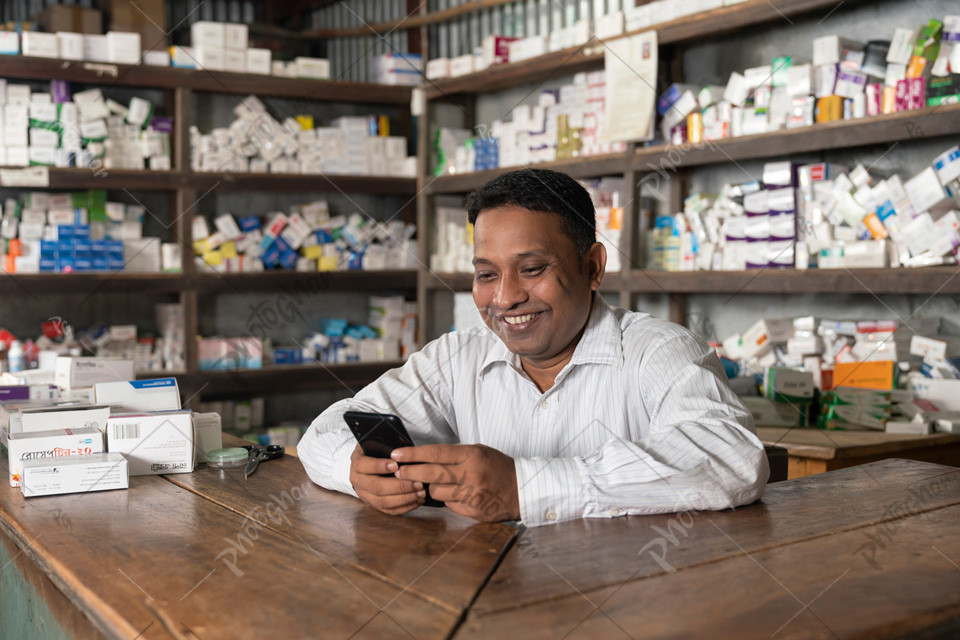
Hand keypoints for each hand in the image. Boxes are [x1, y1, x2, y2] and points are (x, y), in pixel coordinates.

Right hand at [348, 445, 424, 515]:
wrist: (366, 466)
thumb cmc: (376, 452)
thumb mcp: (377, 443)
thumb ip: (387, 446)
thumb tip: (404, 449)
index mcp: (357, 463)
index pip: (363, 465)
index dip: (379, 466)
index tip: (396, 465)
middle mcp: (357, 481)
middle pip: (376, 487)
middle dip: (399, 486)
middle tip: (417, 483)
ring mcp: (364, 495)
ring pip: (383, 502)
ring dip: (404, 498)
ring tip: (421, 493)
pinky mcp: (374, 505)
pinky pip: (389, 510)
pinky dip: (404, 507)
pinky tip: (417, 501)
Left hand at [392, 444, 519, 521]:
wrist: (521, 489)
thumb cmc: (497, 467)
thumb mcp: (478, 452)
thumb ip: (454, 455)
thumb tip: (424, 457)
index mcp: (472, 456)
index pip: (436, 453)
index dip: (414, 454)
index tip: (397, 454)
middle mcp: (471, 475)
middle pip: (432, 474)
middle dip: (410, 473)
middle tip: (398, 471)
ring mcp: (471, 496)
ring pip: (437, 492)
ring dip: (432, 488)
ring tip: (439, 483)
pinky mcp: (472, 512)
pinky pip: (449, 505)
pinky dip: (448, 499)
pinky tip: (456, 495)